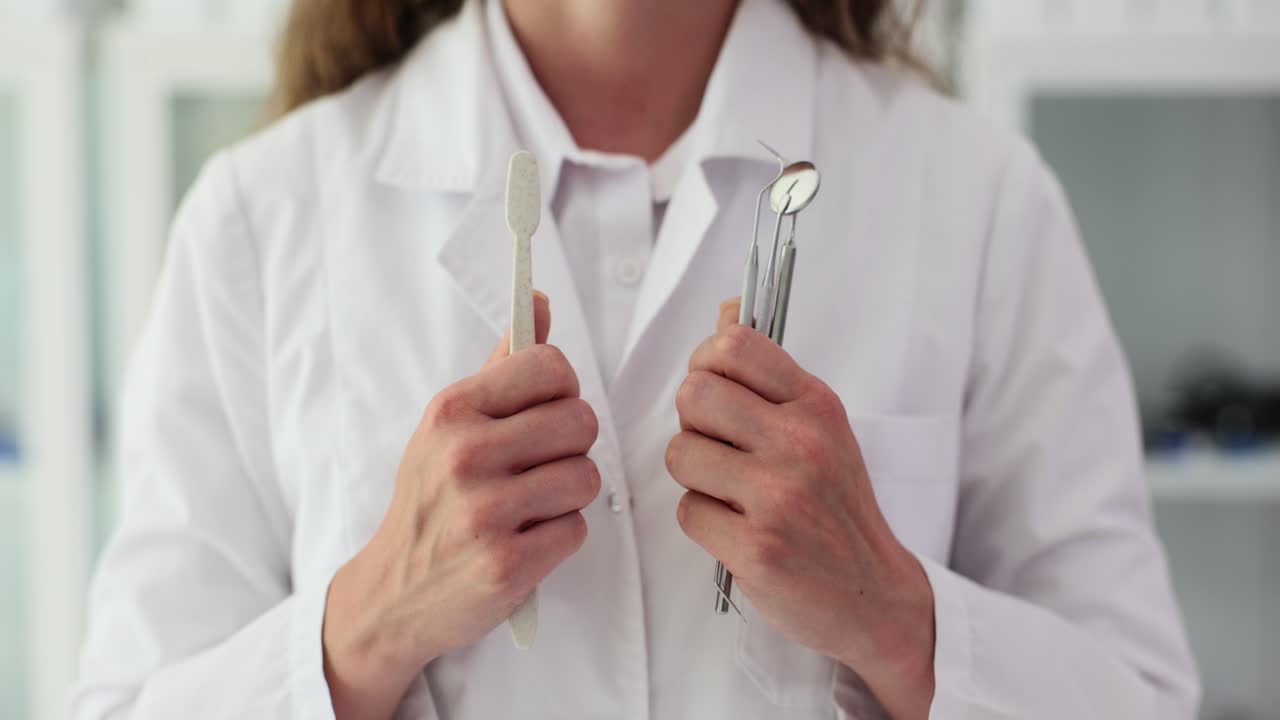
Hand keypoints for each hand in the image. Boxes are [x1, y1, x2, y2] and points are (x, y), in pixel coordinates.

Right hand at [322, 292, 600, 719]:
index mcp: (452, 411)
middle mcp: (464, 455)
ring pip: (586, 476)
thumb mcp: (449, 426)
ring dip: (569, 495)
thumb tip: (542, 304)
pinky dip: (560, 536)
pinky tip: (527, 539)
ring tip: (532, 505)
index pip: (550, 366)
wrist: (392, 593)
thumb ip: (501, 367)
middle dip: (572, 446)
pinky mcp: (506, 564)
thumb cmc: (430, 501)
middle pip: (580, 421)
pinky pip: (577, 529)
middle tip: (541, 466)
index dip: (562, 390)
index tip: (546, 412)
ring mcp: (484, 512)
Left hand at [667, 299, 935, 718]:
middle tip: (720, 447)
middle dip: (693, 423)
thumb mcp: (820, 425)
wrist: (874, 592)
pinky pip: (688, 512)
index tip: (718, 390)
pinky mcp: (757, 549)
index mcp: (815, 405)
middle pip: (693, 394)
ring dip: (695, 476)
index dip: (706, 363)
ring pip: (679, 455)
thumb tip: (727, 310)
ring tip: (731, 492)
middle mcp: (800, 443)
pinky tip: (738, 529)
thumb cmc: (837, 505)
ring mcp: (778, 497)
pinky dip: (704, 522)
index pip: (734, 345)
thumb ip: (769, 372)